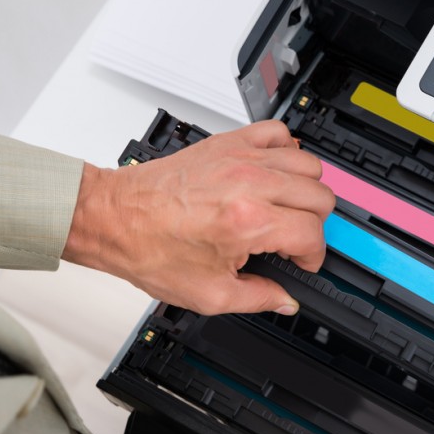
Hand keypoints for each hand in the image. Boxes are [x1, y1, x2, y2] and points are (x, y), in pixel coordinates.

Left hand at [63, 120, 331, 314]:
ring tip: (285, 209)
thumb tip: (286, 300)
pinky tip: (274, 174)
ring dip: (304, 190)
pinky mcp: (228, 143)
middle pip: (319, 196)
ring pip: (308, 165)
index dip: (311, 256)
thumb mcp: (210, 294)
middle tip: (293, 239)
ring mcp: (240, 158)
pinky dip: (286, 153)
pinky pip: (279, 133)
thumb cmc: (149, 249)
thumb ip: (259, 299)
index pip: (312, 233)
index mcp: (247, 222)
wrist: (114, 218)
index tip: (300, 261)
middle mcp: (248, 183)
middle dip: (313, 224)